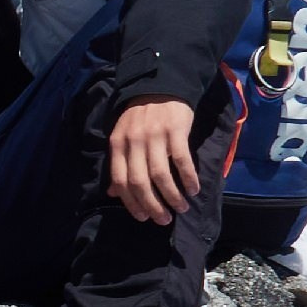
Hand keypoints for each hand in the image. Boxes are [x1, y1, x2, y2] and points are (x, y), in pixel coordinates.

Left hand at [107, 98, 198, 225]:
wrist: (161, 86)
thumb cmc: (141, 117)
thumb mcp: (124, 138)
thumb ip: (120, 164)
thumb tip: (114, 193)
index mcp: (118, 145)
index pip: (121, 181)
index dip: (131, 202)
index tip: (143, 217)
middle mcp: (134, 141)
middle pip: (140, 182)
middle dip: (152, 205)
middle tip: (164, 219)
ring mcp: (154, 135)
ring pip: (161, 175)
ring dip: (172, 196)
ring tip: (181, 207)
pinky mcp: (175, 130)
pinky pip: (181, 161)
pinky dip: (188, 178)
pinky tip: (193, 189)